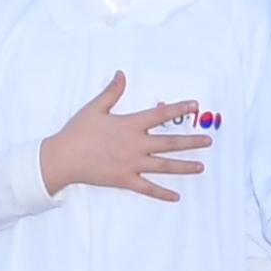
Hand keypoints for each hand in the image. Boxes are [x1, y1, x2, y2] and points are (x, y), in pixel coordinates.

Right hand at [37, 72, 209, 200]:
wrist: (63, 157)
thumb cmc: (77, 132)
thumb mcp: (94, 108)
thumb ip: (111, 92)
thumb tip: (121, 74)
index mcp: (129, 125)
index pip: (160, 115)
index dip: (178, 108)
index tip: (195, 105)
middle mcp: (135, 144)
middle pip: (169, 142)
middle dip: (191, 141)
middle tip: (208, 141)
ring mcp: (132, 164)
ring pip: (164, 165)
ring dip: (184, 166)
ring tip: (201, 166)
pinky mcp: (125, 180)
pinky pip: (148, 188)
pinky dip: (162, 193)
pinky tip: (176, 196)